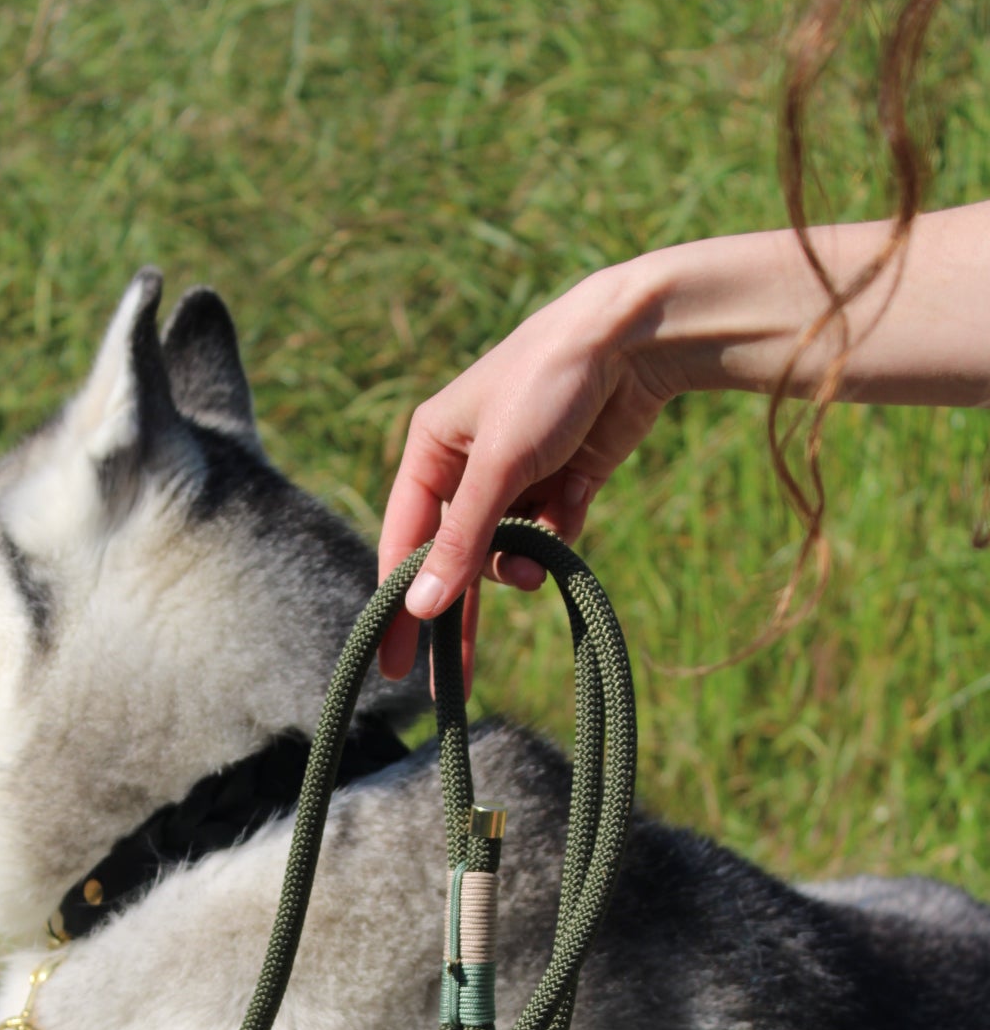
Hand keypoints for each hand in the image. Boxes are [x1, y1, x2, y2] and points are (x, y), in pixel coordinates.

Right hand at [377, 259, 671, 684]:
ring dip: (518, 566)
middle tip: (447, 688)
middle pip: (451, 560)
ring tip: (537, 565)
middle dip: (456, 614)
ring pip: (502, 553)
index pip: (403, 541)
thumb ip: (462, 540)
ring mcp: (515, 478)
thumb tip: (421, 606)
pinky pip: (546, 538)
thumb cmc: (551, 383)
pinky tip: (571, 511)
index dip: (398, 604)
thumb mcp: (498, 465)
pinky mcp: (561, 486)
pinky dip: (557, 539)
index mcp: (431, 449)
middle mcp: (465, 466)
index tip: (394, 664)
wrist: (636, 341)